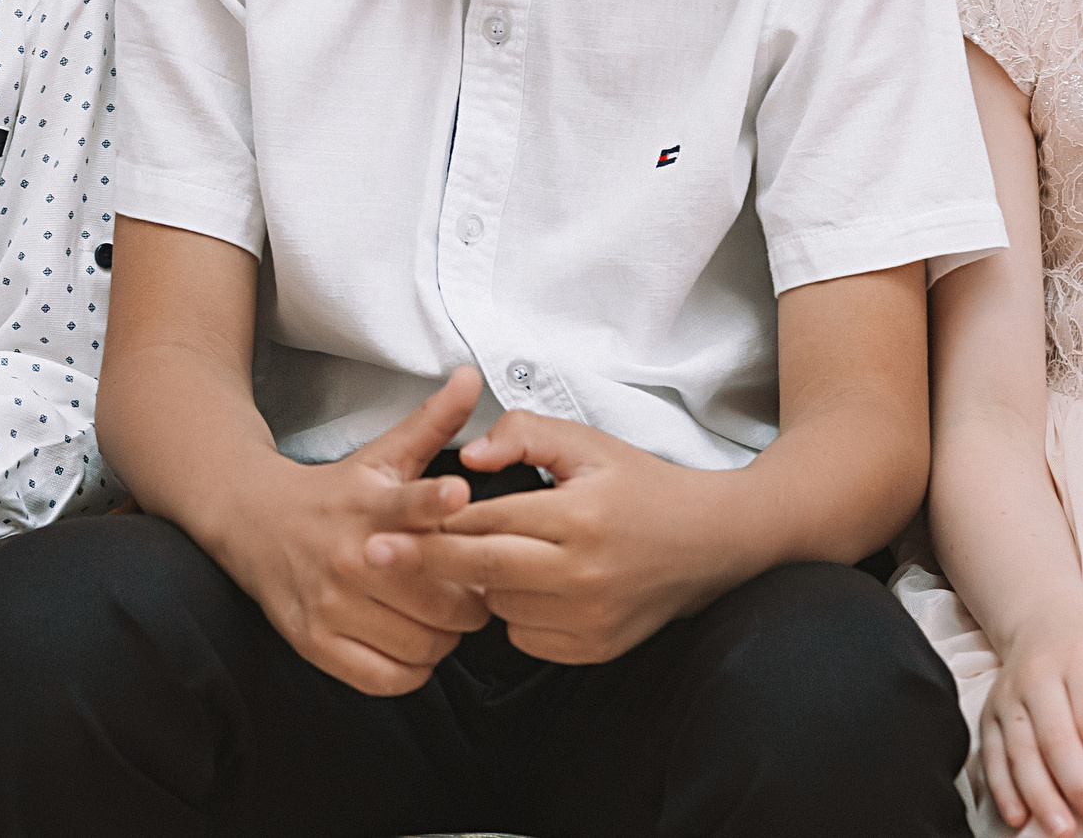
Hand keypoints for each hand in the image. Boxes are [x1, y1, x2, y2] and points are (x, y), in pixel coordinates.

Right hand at [208, 369, 491, 697]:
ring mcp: (329, 604)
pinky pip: (388, 679)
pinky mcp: (315, 643)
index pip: (406, 503)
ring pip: (422, 643)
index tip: (457, 493)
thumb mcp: (382, 454)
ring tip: (440, 612)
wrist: (252, 521)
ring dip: (445, 635)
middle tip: (470, 586)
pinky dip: (413, 669)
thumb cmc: (333, 493)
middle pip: (439, 597)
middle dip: (470, 597)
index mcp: (368, 505)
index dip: (434, 501)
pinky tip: (411, 642)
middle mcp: (348, 556)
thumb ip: (434, 422)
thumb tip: (471, 375)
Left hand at [401, 412, 749, 665]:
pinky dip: (515, 614)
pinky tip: (529, 585)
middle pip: (481, 569)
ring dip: (480, 584)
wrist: (711, 541)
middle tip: (372, 554)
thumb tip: (468, 455)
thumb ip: (523, 434)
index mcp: (579, 515)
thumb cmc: (642, 485)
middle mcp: (585, 573)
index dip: (436, 517)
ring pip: (500, 607)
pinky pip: (526, 637)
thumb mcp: (586, 443)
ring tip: (489, 555)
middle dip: (423, 560)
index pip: (488, 519)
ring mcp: (592, 617)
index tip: (386, 519)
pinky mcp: (597, 648)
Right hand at [973, 597, 1082, 837]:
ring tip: (1065, 832)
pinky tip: (1019, 817)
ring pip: (1022, 752)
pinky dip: (1003, 789)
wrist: (1041, 616)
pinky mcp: (987, 713)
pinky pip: (991, 755)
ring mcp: (1008, 695)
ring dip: (1043, 797)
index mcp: (1082, 662)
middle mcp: (1038, 677)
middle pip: (1058, 741)